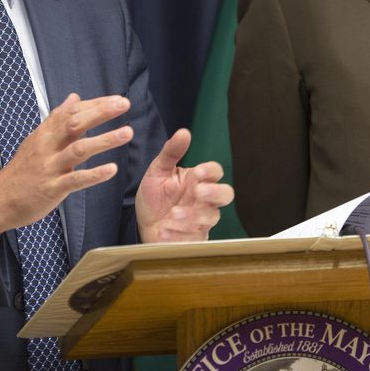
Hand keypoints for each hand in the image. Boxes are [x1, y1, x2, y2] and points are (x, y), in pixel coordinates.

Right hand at [0, 93, 132, 236]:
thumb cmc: (22, 170)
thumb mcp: (37, 139)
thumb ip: (57, 118)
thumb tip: (74, 97)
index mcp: (45, 133)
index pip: (72, 112)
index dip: (95, 104)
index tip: (117, 99)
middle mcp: (47, 146)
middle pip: (75, 123)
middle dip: (101, 112)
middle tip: (124, 104)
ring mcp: (50, 167)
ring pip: (79, 149)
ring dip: (104, 140)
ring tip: (127, 133)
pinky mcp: (52, 188)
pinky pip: (75, 180)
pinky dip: (94, 174)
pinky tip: (112, 170)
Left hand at [135, 128, 234, 242]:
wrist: (143, 223)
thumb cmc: (156, 195)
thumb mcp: (158, 170)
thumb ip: (171, 152)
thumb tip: (184, 131)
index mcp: (199, 180)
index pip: (216, 172)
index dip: (211, 171)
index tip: (199, 172)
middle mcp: (205, 200)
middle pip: (226, 195)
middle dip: (215, 192)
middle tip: (198, 191)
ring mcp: (202, 220)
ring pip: (210, 217)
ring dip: (192, 215)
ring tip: (172, 213)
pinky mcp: (194, 239)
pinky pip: (194, 238)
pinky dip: (179, 234)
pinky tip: (164, 231)